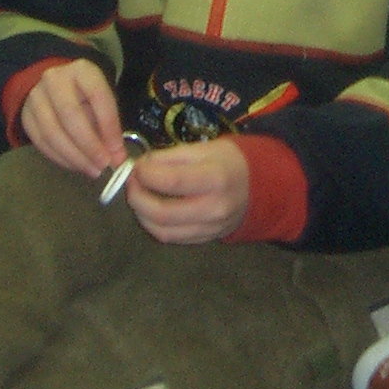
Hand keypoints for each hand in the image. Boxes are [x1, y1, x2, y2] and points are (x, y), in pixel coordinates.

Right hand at [18, 57, 125, 177]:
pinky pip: (41, 143)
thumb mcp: (101, 100)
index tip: (117, 151)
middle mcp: (55, 80)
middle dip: (89, 145)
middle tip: (103, 165)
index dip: (109, 126)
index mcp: (81, 70)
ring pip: (52, 132)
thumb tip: (117, 157)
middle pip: (70, 115)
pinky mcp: (25, 116)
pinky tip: (75, 165)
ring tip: (92, 169)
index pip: (97, 96)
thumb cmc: (84, 94)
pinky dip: (60, 158)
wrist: (54, 87)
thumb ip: (109, 126)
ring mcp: (36, 97)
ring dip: (74, 157)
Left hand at [125, 138, 249, 243]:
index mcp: (215, 178)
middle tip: (132, 183)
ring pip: (163, 231)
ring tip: (139, 197)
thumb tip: (143, 166)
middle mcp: (214, 208)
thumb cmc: (228, 161)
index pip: (171, 181)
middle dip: (137, 197)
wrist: (257, 186)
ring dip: (142, 214)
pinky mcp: (205, 239)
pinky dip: (155, 225)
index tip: (137, 167)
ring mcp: (210, 228)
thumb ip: (171, 157)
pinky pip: (172, 238)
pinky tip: (151, 211)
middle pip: (162, 212)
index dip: (146, 175)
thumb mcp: (204, 148)